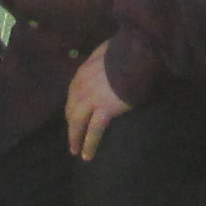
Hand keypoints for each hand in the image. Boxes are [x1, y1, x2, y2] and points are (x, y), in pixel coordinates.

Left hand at [64, 42, 130, 161]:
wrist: (135, 53)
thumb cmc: (125, 50)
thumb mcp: (105, 52)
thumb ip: (100, 60)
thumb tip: (103, 62)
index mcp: (82, 73)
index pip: (73, 95)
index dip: (73, 108)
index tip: (73, 117)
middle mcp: (81, 87)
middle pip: (72, 110)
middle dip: (71, 125)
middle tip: (72, 138)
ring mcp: (91, 99)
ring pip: (78, 123)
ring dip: (75, 138)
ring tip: (76, 151)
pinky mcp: (104, 110)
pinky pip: (94, 131)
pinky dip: (89, 144)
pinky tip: (87, 155)